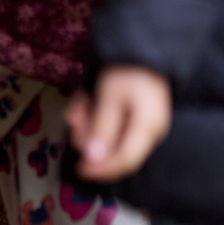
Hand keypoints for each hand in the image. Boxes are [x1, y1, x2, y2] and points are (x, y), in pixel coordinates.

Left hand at [64, 65, 171, 182]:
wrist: (141, 54)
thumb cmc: (128, 73)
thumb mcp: (110, 97)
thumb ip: (102, 128)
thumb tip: (93, 159)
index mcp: (148, 129)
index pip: (126, 161)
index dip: (101, 170)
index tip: (79, 169)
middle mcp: (146, 134)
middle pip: (111, 152)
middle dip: (87, 136)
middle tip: (76, 115)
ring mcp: (138, 129)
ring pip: (105, 141)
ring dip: (85, 125)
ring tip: (80, 104)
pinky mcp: (129, 123)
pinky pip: (107, 130)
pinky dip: (91, 119)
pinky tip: (85, 103)